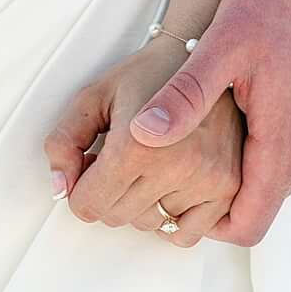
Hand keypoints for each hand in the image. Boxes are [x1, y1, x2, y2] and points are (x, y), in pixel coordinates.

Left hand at [50, 40, 247, 241]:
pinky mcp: (229, 188)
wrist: (202, 57)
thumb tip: (61, 188)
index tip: (90, 166)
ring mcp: (208, 180)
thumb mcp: (92, 98)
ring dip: (141, 204)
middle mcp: (177, 167)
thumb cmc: (146, 76)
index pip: (87, 205)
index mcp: (137, 145)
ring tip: (149, 165)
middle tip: (120, 161)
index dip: (80, 188)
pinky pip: (187, 234)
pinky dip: (173, 218)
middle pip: (116, 217)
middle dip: (108, 194)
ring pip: (150, 225)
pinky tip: (170, 187)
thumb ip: (64, 143)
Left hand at [118, 0, 290, 245]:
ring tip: (219, 126)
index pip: (247, 225)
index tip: (175, 194)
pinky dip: (279, 144)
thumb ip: (185, 95)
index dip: (206, 223)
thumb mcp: (224, 40)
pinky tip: (254, 105)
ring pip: (285, 179)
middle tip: (186, 155)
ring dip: (252, 166)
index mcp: (288, 140)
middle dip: (224, 194)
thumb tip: (141, 137)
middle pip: (264, 204)